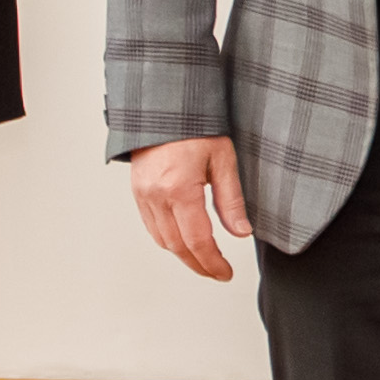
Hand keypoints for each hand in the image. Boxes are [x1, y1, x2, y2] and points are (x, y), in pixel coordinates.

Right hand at [130, 138, 250, 280]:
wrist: (164, 105)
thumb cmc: (195, 125)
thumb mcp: (223, 159)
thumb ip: (231, 200)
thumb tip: (242, 232)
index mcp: (180, 189)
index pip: (198, 241)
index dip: (213, 263)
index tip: (225, 274)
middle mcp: (157, 196)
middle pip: (178, 247)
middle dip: (199, 265)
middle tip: (218, 273)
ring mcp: (143, 195)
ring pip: (162, 240)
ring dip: (183, 255)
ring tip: (204, 260)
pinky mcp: (137, 191)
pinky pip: (152, 226)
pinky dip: (168, 240)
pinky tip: (184, 240)